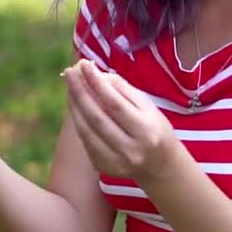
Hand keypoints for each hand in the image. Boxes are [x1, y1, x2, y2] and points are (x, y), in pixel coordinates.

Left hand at [62, 59, 179, 181]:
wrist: (161, 166)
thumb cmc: (154, 128)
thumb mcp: (147, 106)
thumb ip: (122, 89)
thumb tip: (96, 73)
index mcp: (146, 131)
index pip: (115, 104)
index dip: (97, 83)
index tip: (84, 65)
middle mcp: (130, 149)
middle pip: (97, 117)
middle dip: (80, 92)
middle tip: (70, 71)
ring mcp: (115, 161)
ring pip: (86, 130)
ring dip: (74, 105)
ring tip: (70, 84)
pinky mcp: (103, 167)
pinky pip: (85, 140)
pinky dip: (78, 120)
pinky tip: (75, 105)